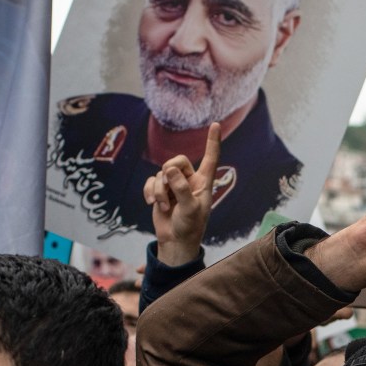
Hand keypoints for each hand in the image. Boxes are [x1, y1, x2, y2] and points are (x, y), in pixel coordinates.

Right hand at [143, 123, 220, 266]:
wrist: (174, 241)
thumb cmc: (189, 227)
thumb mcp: (190, 209)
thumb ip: (182, 188)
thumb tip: (169, 169)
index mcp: (204, 183)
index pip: (210, 158)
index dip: (212, 141)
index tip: (215, 124)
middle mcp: (190, 180)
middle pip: (177, 160)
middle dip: (169, 173)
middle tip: (168, 188)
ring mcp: (174, 184)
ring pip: (161, 173)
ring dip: (159, 190)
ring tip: (164, 206)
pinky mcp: (160, 190)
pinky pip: (151, 181)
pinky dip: (149, 192)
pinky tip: (151, 203)